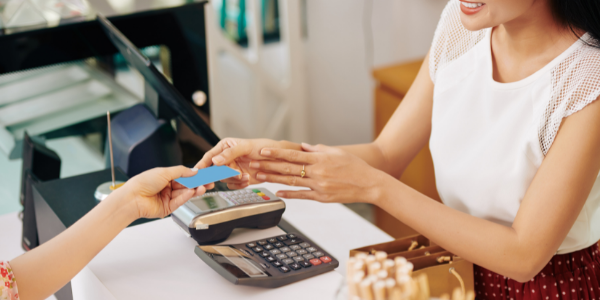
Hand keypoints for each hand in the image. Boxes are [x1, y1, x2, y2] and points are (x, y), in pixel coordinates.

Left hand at [116, 166, 206, 218]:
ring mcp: (168, 198)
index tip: (205, 175)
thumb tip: (194, 171)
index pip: (184, 176)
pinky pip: (180, 201)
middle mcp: (167, 188)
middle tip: (208, 182)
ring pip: (185, 194)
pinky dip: (186, 197)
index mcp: (166, 177)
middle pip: (186, 186)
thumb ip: (181, 171)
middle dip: (197, 184)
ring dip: (194, 191)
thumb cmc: (143, 182)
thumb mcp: (164, 172)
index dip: (194, 175)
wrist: (133, 197)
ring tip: (202, 187)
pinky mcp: (168, 208)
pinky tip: (192, 192)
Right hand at [195, 138, 299, 189]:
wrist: (277, 160)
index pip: (209, 157)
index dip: (202, 165)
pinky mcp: (238, 179)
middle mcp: (226, 159)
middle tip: (233, 174)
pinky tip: (247, 180)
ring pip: (224, 179)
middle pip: (215, 171)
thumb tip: (215, 160)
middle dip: (224, 174)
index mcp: (224, 147)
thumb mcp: (246, 147)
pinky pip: (232, 185)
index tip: (198, 173)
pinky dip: (239, 185)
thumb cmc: (263, 148)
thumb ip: (230, 153)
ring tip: (245, 176)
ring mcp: (232, 169)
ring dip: (234, 179)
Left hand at [249, 143, 388, 203]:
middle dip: (268, 165)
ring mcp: (319, 186)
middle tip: (253, 163)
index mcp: (320, 158)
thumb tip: (304, 146)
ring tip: (259, 176)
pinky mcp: (322, 198)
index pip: (293, 154)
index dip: (277, 153)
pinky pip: (302, 195)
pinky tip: (278, 192)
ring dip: (273, 179)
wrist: (370, 184)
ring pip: (292, 181)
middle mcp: (318, 172)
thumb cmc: (356, 167)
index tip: (263, 151)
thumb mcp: (338, 152)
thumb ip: (319, 149)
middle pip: (288, 168)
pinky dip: (289, 194)